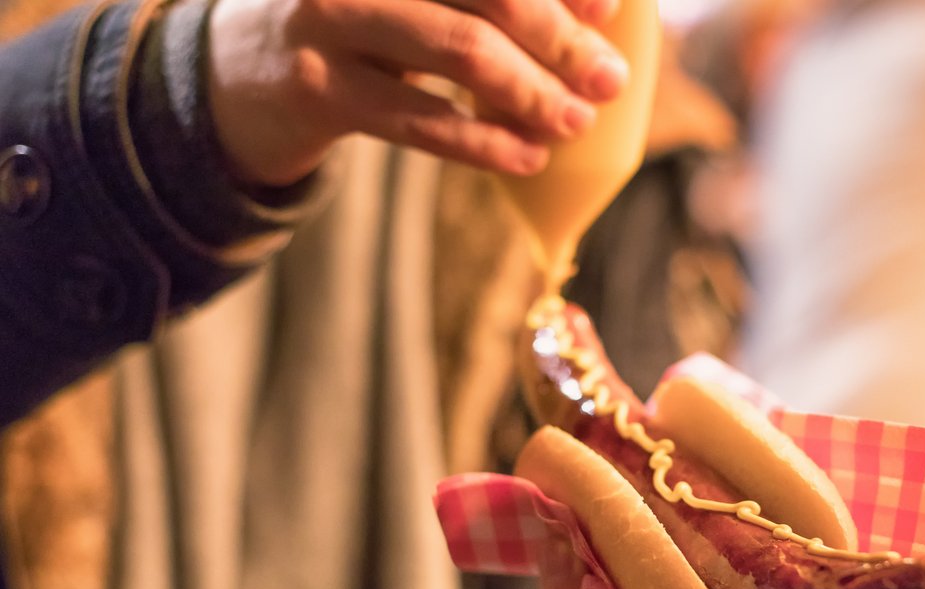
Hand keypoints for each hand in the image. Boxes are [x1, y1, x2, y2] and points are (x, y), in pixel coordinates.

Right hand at [206, 0, 630, 185]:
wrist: (236, 71)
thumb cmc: (354, 22)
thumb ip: (473, 0)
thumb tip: (589, 27)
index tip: (608, 10)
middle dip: (558, 39)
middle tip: (608, 79)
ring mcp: (329, 17)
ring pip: (459, 52)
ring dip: (532, 93)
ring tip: (575, 123)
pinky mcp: (319, 90)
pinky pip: (420, 120)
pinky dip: (483, 142)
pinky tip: (528, 157)